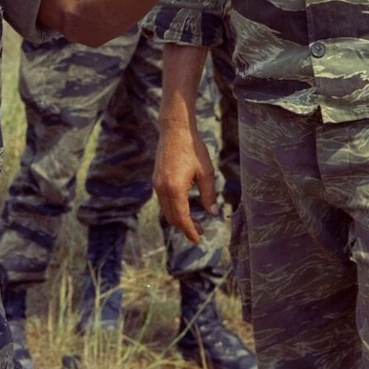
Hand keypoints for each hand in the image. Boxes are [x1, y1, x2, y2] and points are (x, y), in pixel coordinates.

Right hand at [154, 118, 216, 243]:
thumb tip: (212, 213)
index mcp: (175, 189)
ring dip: (179, 218)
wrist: (175, 130)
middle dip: (185, 227)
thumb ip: (209, 195)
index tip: (198, 239)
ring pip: (166, 210)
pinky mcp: (156, 179)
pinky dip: (174, 208)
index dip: (190, 231)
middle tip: (201, 231)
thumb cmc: (193, 148)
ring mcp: (157, 184)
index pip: (181, 218)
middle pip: (172, 217)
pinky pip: (164, 200)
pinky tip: (185, 206)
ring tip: (196, 221)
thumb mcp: (206, 172)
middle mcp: (162, 189)